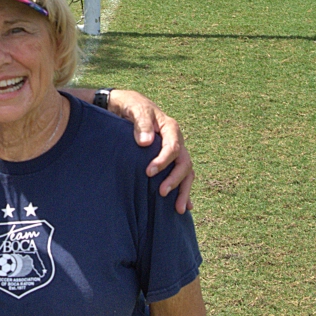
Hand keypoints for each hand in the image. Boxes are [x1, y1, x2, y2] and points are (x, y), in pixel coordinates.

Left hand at [107, 89, 194, 213]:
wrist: (129, 107)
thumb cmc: (132, 107)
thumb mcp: (135, 110)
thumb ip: (140, 123)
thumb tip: (145, 142)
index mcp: (171, 128)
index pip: (172, 148)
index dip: (163, 161)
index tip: (148, 172)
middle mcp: (176, 141)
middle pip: (184, 163)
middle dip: (175, 180)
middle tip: (161, 192)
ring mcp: (175, 152)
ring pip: (186, 173)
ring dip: (183, 191)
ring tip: (178, 209)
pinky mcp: (169, 160)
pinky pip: (181, 176)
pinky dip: (184, 190)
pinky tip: (186, 206)